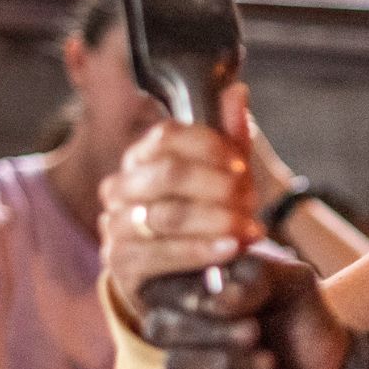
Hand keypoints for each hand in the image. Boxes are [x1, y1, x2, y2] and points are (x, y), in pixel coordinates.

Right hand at [98, 83, 261, 319]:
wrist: (189, 277)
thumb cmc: (209, 217)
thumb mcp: (227, 179)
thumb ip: (232, 139)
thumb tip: (237, 91)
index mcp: (142, 157)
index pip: (167, 136)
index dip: (209, 147)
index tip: (241, 165)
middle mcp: (121, 186)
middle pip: (169, 174)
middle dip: (218, 188)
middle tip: (251, 202)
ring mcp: (116, 224)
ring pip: (166, 214)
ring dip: (216, 221)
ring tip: (250, 229)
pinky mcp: (121, 263)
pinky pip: (159, 253)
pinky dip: (200, 250)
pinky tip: (229, 250)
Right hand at [141, 251, 353, 368]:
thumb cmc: (309, 330)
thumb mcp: (294, 285)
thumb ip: (258, 272)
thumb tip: (220, 296)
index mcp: (195, 299)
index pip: (158, 286)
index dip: (188, 290)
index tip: (235, 296)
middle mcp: (183, 339)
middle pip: (160, 326)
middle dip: (210, 327)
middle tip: (254, 331)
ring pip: (178, 366)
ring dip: (229, 362)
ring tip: (271, 363)